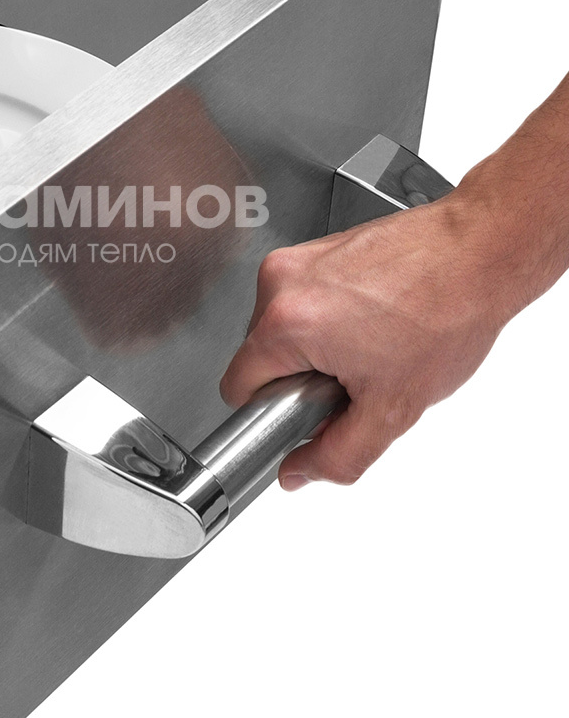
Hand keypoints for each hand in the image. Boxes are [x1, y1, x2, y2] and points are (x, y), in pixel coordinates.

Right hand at [219, 194, 512, 489]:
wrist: (480, 253)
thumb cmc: (446, 313)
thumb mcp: (393, 409)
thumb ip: (338, 454)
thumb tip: (300, 471)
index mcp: (286, 323)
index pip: (237, 387)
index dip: (273, 409)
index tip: (311, 405)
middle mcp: (280, 282)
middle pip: (259, 355)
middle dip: (299, 374)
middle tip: (355, 374)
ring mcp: (297, 258)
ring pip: (282, 325)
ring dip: (314, 343)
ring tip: (369, 342)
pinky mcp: (314, 246)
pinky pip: (302, 296)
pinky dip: (328, 312)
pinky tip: (373, 316)